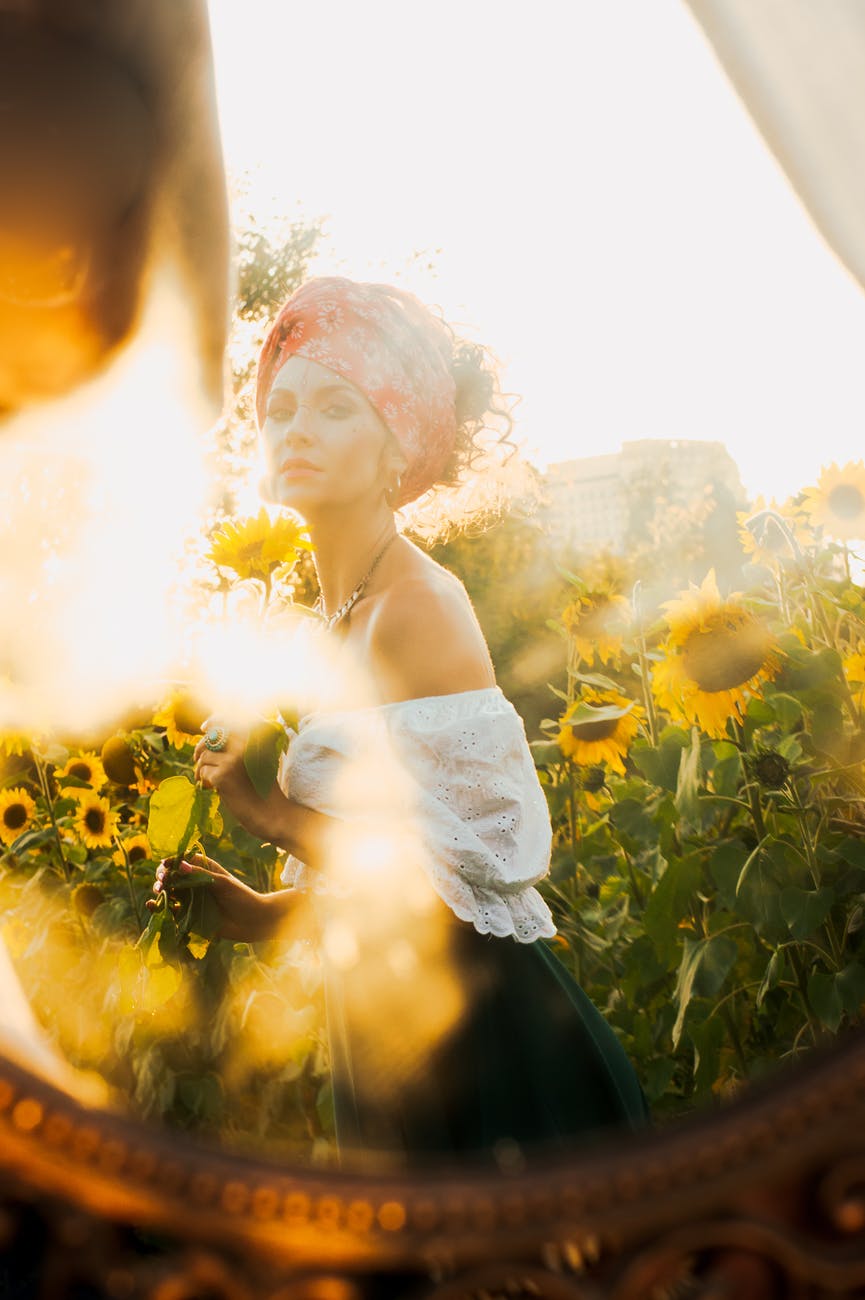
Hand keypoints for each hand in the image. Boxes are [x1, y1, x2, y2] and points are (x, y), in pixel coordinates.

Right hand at [149, 853, 275, 942]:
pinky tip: (153, 905)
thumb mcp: (222, 883)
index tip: (165, 865)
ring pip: (168, 892)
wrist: (252, 922)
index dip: (171, 862)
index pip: (182, 860)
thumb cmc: (241, 897)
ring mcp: (190, 899)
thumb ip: (201, 875)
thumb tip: (180, 865)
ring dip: (159, 890)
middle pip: (171, 876)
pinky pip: (170, 911)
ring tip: (159, 891)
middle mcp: (194, 883)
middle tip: (162, 880)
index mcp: (203, 869)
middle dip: (163, 876)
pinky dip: (159, 908)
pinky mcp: (188, 916)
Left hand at [193, 720, 264, 828]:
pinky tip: (214, 788)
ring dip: (202, 768)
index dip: (214, 721)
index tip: (204, 726)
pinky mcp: (223, 775)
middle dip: (201, 747)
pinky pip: (203, 771)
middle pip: (212, 737)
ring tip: (208, 780)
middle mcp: (244, 746)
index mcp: (254, 739)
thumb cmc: (262, 787)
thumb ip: (238, 746)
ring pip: (205, 756)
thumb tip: (209, 733)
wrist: (270, 812)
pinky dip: (205, 780)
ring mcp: (233, 760)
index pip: (228, 720)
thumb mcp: (256, 760)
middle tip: (196, 757)